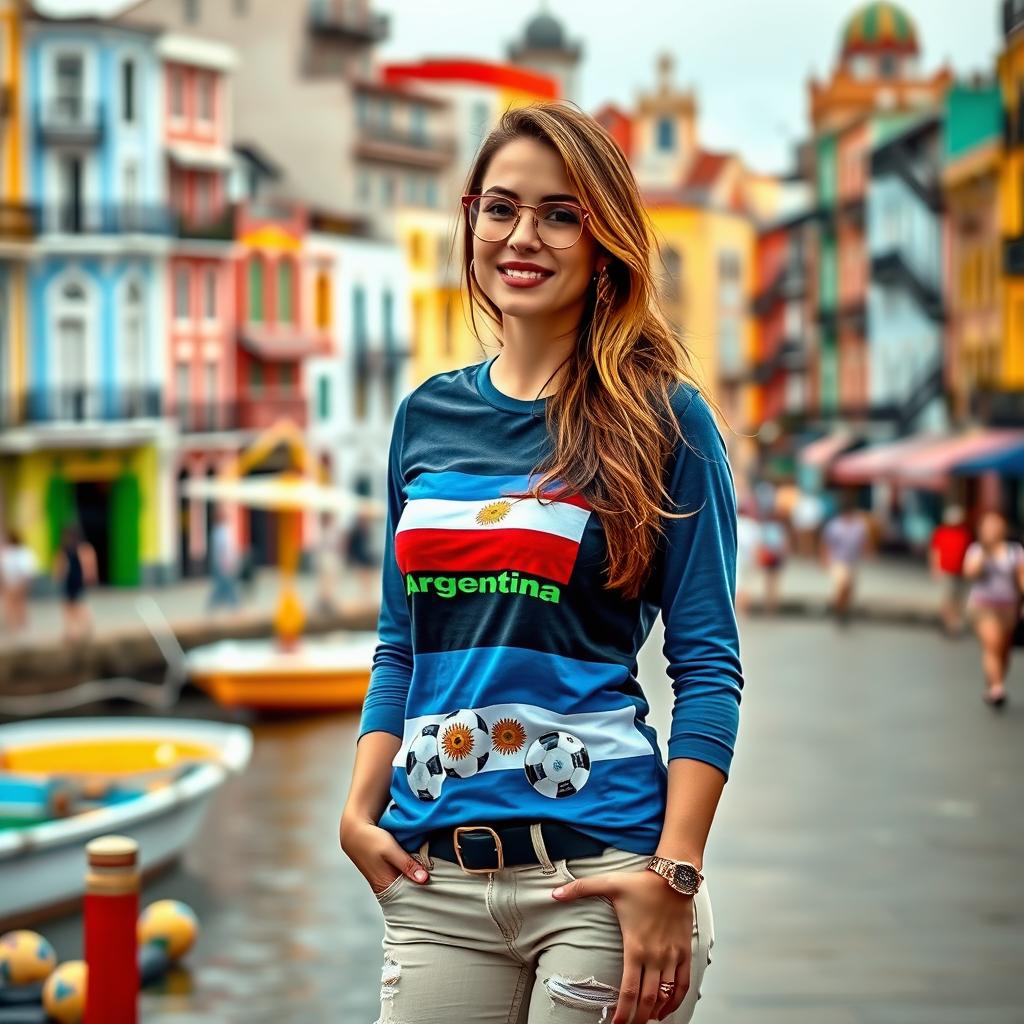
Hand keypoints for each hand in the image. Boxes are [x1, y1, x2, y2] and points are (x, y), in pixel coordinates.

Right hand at [339, 814, 429, 895]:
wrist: (354, 832)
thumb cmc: (372, 840)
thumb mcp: (391, 850)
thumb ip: (407, 865)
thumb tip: (424, 879)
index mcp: (385, 885)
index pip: (408, 898)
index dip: (423, 894)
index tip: (438, 889)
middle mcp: (384, 887)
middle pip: (407, 893)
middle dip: (421, 889)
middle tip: (440, 883)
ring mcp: (384, 881)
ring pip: (405, 885)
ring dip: (417, 880)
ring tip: (435, 876)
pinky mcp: (385, 873)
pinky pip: (402, 878)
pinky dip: (411, 874)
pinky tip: (421, 869)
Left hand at [552, 869, 692, 1022]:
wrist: (673, 877)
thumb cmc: (641, 883)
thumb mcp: (608, 883)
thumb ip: (579, 888)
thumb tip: (554, 893)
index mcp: (635, 946)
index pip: (629, 989)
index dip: (623, 1012)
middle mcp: (655, 956)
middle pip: (647, 999)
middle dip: (637, 1019)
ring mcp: (671, 956)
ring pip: (665, 995)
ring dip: (654, 1012)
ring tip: (643, 1019)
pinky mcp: (684, 952)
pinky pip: (683, 984)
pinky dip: (675, 1001)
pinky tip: (665, 1009)